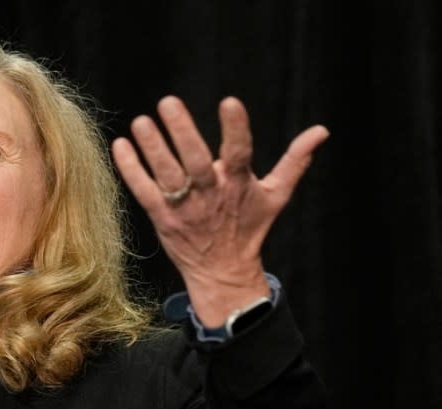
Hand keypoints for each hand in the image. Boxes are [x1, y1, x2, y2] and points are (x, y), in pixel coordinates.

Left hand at [111, 96, 327, 325]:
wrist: (223, 272)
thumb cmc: (249, 228)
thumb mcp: (276, 195)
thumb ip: (295, 161)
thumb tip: (321, 131)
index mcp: (238, 185)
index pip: (239, 152)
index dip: (236, 129)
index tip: (230, 102)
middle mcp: (210, 195)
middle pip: (195, 161)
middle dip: (182, 132)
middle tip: (168, 102)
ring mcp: (184, 207)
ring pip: (166, 175)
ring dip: (152, 148)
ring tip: (141, 121)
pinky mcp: (162, 217)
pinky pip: (143, 191)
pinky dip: (131, 170)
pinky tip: (121, 146)